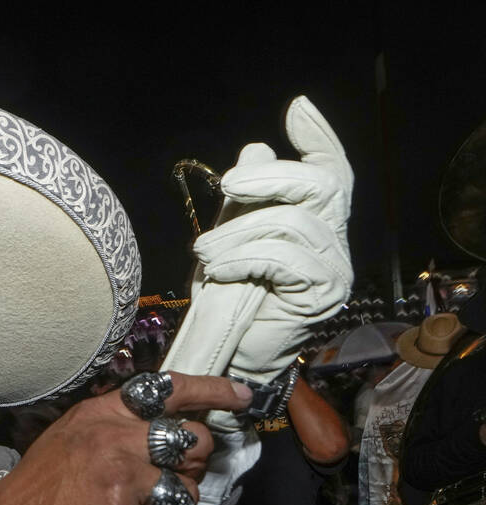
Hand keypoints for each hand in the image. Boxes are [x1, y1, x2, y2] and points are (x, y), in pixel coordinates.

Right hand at [0, 373, 250, 504]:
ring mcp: (121, 481)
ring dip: (171, 504)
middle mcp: (115, 440)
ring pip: (187, 490)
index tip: (242, 397)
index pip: (170, 389)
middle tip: (171, 476)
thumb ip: (117, 424)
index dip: (214, 391)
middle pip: (194, 442)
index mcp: (102, 413)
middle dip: (195, 463)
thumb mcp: (73, 434)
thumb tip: (172, 427)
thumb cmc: (40, 484)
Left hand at [194, 96, 352, 383]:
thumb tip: (255, 148)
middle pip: (322, 185)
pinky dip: (243, 259)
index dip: (319, 137)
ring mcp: (334, 269)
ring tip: (205, 252)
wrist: (231, 360)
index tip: (297, 109)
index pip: (331, 171)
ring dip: (238, 232)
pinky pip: (283, 258)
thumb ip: (245, 200)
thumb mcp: (231, 240)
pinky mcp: (322, 295)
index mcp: (315, 223)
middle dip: (270, 177)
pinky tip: (219, 271)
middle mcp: (333, 242)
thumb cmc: (230, 300)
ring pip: (291, 223)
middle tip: (227, 185)